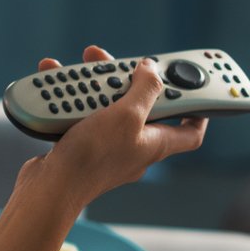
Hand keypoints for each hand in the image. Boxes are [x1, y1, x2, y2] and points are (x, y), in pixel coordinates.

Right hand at [25, 45, 205, 204]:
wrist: (51, 186)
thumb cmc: (93, 157)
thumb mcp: (127, 115)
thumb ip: (145, 89)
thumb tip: (152, 70)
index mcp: (156, 143)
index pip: (191, 131)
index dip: (198, 110)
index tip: (192, 88)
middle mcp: (135, 146)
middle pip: (142, 108)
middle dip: (128, 82)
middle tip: (114, 64)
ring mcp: (108, 147)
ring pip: (107, 108)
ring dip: (93, 86)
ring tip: (78, 70)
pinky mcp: (82, 146)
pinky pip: (82, 116)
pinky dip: (70, 100)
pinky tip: (54, 85)